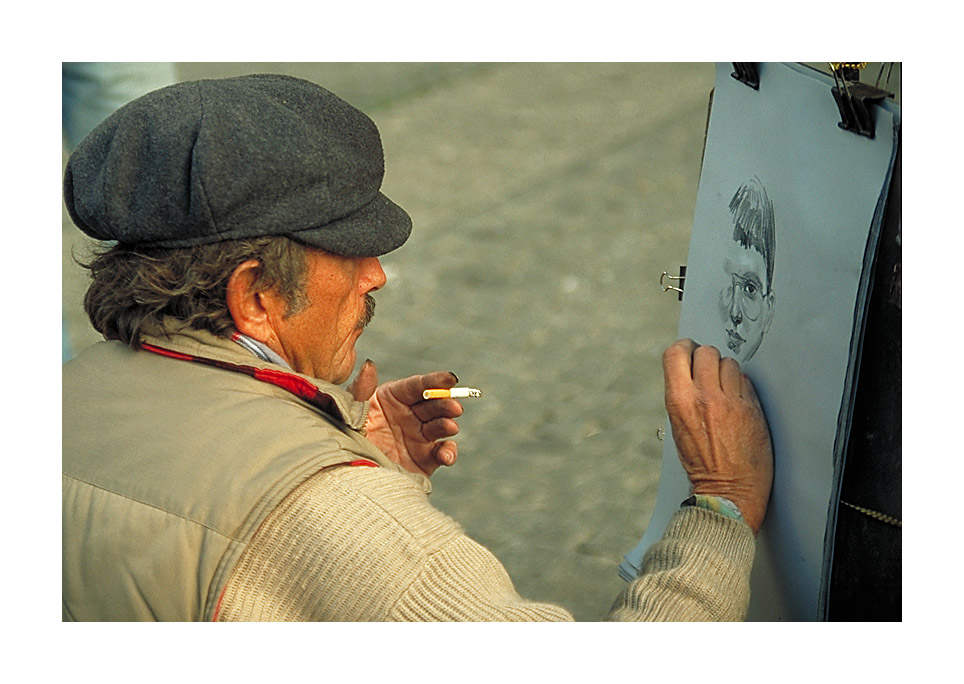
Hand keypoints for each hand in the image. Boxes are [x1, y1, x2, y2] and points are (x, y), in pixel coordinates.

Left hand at [349, 359, 463, 476]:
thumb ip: (360, 389)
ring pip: (441, 426)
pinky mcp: (425, 459)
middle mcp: (409, 415)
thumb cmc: (345, 437)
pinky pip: (442, 453)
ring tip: (450, 427)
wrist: (346, 474)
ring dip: (448, 425)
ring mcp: (419, 437)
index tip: (450, 379)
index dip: (435, 381)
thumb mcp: (349, 411)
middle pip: (433, 404)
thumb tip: (368, 365)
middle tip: (454, 407)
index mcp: (393, 398)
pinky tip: (445, 455)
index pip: (417, 386)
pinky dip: (448, 453)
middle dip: (446, 404)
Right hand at [662, 339, 773, 533]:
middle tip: (707, 371)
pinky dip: (741, 387)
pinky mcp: (752, 409)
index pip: (676, 353)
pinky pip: (746, 381)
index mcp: (679, 401)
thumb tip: (690, 371)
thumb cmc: (702, 464)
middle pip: (706, 352)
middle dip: (706, 358)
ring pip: (729, 363)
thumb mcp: (678, 427)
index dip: (683, 349)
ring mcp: (730, 402)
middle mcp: (704, 397)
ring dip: (726, 372)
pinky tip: (737, 402)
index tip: (688, 351)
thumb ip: (683, 396)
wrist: (728, 491)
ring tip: (724, 389)